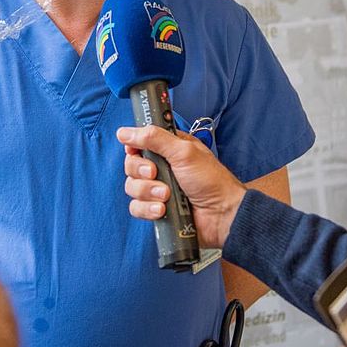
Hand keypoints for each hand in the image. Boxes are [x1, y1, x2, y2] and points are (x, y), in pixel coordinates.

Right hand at [117, 125, 246, 247]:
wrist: (221, 215)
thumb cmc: (211, 180)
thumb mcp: (183, 152)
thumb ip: (154, 138)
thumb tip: (125, 132)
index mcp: (169, 149)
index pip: (138, 143)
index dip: (133, 147)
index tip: (136, 151)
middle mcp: (162, 167)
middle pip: (131, 165)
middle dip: (141, 171)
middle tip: (156, 173)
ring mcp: (158, 189)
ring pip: (132, 187)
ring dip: (147, 192)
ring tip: (166, 195)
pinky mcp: (156, 209)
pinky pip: (137, 208)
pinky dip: (148, 209)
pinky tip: (162, 209)